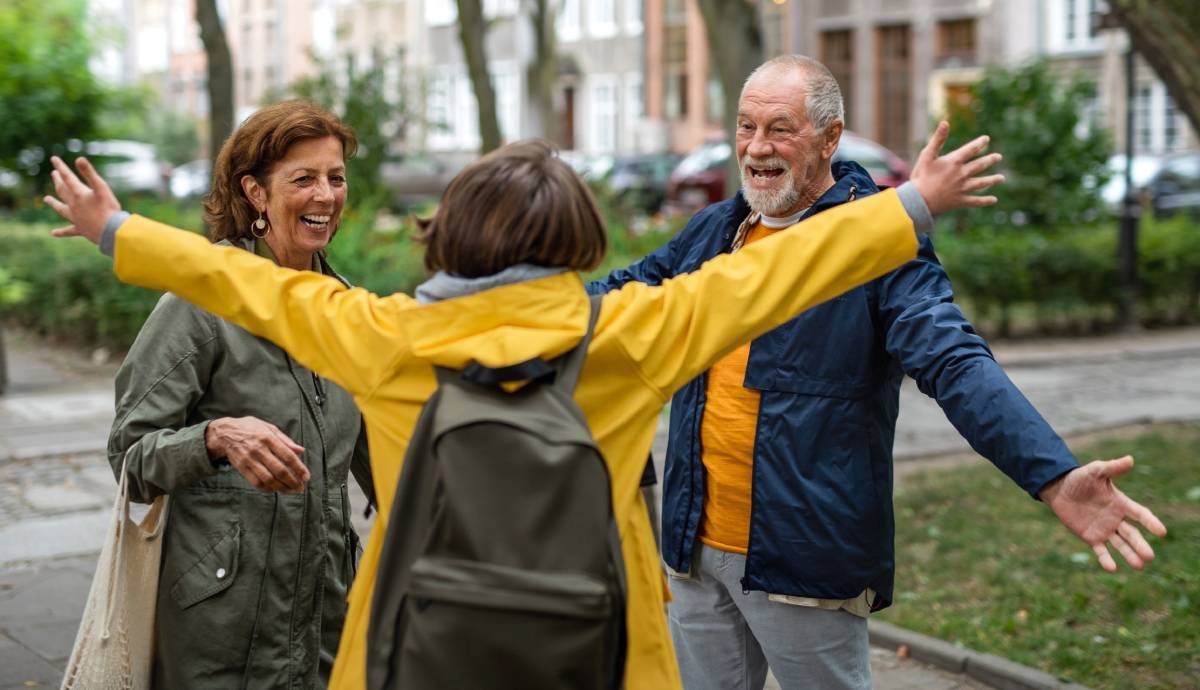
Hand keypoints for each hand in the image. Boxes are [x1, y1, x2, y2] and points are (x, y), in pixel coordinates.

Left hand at [42, 156, 121, 244]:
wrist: (111, 232)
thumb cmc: (109, 209)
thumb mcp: (102, 188)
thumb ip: (89, 173)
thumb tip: (78, 158)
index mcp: (79, 194)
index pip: (67, 177)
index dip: (61, 167)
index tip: (54, 158)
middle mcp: (73, 205)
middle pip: (62, 191)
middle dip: (58, 181)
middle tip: (54, 174)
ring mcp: (76, 218)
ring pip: (61, 209)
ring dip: (53, 203)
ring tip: (46, 199)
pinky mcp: (80, 229)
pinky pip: (68, 230)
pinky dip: (61, 232)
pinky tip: (53, 233)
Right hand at [205, 416, 309, 492]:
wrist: (224, 433)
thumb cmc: (250, 428)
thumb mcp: (269, 427)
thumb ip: (285, 440)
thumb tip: (301, 450)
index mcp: (268, 438)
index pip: (287, 456)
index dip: (299, 468)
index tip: (306, 477)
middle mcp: (259, 450)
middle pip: (279, 470)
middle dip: (292, 481)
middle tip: (300, 487)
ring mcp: (249, 460)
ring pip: (268, 479)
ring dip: (282, 488)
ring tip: (291, 490)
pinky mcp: (242, 468)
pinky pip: (256, 482)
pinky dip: (268, 488)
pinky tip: (276, 489)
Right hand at [909, 121, 1004, 213]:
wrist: (918, 200)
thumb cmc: (921, 176)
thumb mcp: (927, 155)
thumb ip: (937, 139)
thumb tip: (945, 122)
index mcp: (954, 162)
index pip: (971, 150)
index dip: (979, 143)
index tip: (986, 139)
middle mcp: (961, 174)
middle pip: (979, 165)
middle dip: (990, 160)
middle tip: (998, 157)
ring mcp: (962, 188)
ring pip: (981, 183)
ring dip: (992, 180)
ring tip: (1002, 178)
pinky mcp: (960, 201)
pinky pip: (975, 201)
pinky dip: (985, 201)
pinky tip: (994, 200)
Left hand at [1039, 456, 1167, 570]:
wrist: (1059, 489)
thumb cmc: (1079, 479)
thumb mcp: (1095, 471)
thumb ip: (1111, 467)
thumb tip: (1130, 459)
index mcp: (1121, 503)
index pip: (1139, 514)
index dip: (1150, 522)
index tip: (1161, 532)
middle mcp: (1116, 519)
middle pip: (1132, 534)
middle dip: (1140, 545)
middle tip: (1150, 556)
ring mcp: (1104, 530)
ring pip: (1120, 545)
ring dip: (1130, 555)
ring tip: (1140, 566)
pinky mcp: (1091, 537)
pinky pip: (1100, 550)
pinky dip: (1106, 559)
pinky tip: (1112, 568)